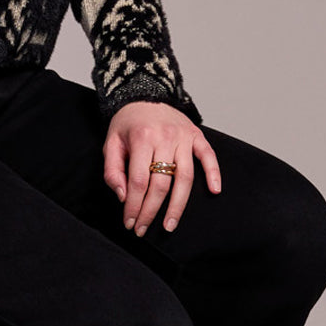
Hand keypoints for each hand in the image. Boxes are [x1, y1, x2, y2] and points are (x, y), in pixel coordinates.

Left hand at [103, 101, 221, 234]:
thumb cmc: (127, 124)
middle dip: (150, 211)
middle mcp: (165, 138)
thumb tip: (123, 196)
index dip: (133, 206)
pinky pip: (209, 156)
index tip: (129, 222)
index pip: (138, 181)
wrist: (144, 96)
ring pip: (185, 177)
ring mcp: (183, 137)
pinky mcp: (197, 135)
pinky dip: (214, 173)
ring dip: (178, 205)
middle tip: (143, 229)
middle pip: (161, 184)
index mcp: (142, 139)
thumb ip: (112, 171)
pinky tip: (215, 191)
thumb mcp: (110, 144)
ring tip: (170, 224)